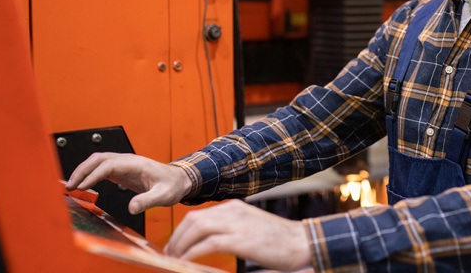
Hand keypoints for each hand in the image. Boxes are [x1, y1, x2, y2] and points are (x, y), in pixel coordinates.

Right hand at [64, 152, 191, 214]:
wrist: (179, 180)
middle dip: (82, 170)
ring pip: (98, 161)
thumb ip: (148, 201)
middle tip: (69, 185)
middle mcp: (128, 160)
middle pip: (99, 159)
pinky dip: (89, 174)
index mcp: (136, 164)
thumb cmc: (172, 186)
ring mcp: (124, 164)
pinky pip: (102, 168)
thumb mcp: (164, 196)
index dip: (94, 175)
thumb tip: (132, 208)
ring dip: (83, 170)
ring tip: (71, 185)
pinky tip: (82, 184)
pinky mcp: (122, 170)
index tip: (82, 186)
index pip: (109, 165)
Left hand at [166, 199, 310, 270]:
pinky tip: (186, 261)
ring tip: (174, 259)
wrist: (301, 242)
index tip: (174, 245)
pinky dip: (193, 252)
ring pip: (197, 228)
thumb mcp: (251, 227)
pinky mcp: (241, 239)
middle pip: (193, 219)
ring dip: (181, 245)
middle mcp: (233, 211)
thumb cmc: (279, 240)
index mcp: (234, 207)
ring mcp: (237, 224)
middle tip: (169, 253)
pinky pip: (208, 243)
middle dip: (177, 237)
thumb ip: (231, 229)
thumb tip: (209, 242)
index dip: (181, 230)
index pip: (198, 215)